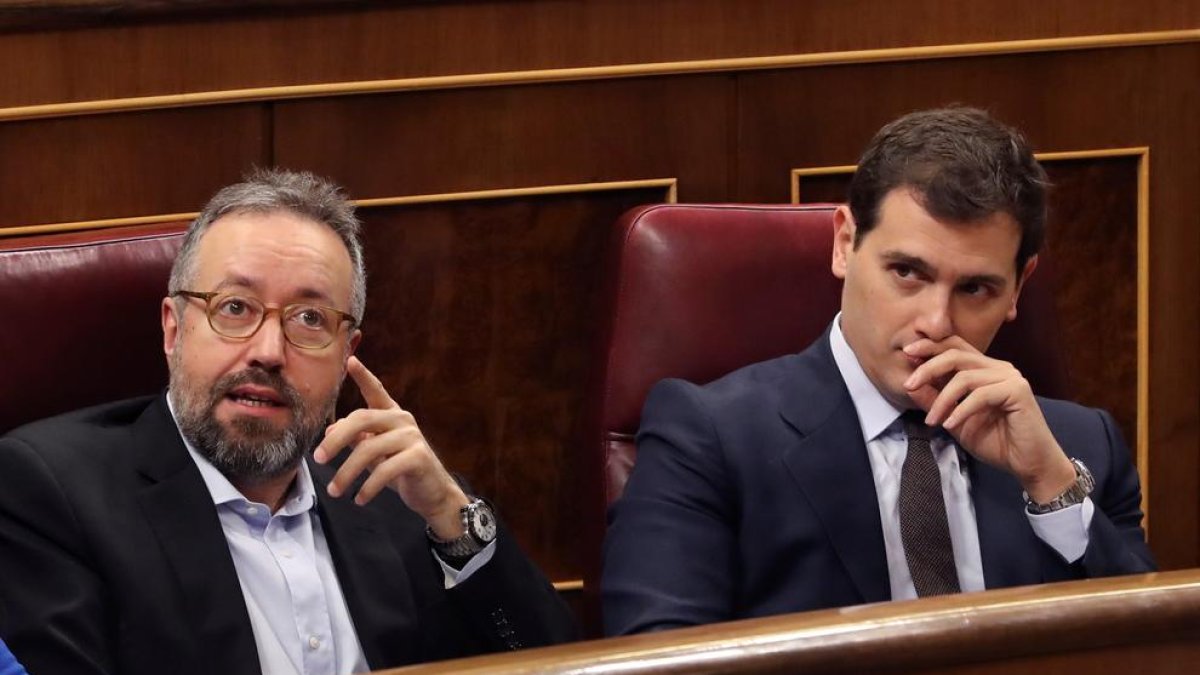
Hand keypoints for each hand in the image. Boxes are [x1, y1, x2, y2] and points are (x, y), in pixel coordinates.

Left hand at [314, 356, 469, 538]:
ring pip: (369, 449)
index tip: (351, 361)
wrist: (432, 494)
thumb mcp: (376, 454)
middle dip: (336, 439)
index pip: (376, 391)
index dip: (364, 376)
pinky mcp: (418, 457)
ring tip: (335, 490)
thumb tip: (330, 429)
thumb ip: (356, 439)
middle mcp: (403, 420)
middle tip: (318, 458)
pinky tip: (359, 499)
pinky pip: (385, 470)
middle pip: (362, 418)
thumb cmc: (401, 471)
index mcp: (392, 415)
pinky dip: (368, 487)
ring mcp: (412, 437)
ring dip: (347, 473)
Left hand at [902, 336, 1075, 502]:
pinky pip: (980, 394)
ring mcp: (1010, 377)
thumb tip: (910, 384)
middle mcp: (998, 368)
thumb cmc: (995, 442)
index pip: (955, 347)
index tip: (906, 353)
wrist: (1028, 464)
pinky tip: (950, 425)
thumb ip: (935, 400)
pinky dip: (961, 410)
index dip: (930, 346)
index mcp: (985, 369)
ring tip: (931, 421)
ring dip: (942, 400)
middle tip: (908, 385)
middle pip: (956, 355)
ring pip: (965, 376)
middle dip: (927, 368)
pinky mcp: (1018, 391)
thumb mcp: (954, 419)